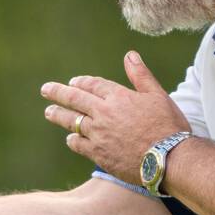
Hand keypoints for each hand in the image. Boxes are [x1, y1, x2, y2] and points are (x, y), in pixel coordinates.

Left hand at [41, 51, 190, 182]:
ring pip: (72, 121)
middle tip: (46, 90)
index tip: (73, 82)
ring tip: (49, 112)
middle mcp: (104, 113)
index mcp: (118, 96)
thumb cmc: (168, 126)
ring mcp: (98, 134)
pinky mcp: (98, 154)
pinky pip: (78, 144)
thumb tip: (130, 55)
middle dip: (58, 93)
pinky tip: (70, 138)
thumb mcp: (158, 95)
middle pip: (75, 99)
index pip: (93, 85)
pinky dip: (72, 140)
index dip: (81, 82)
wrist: (167, 159)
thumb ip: (141, 75)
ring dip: (59, 115)